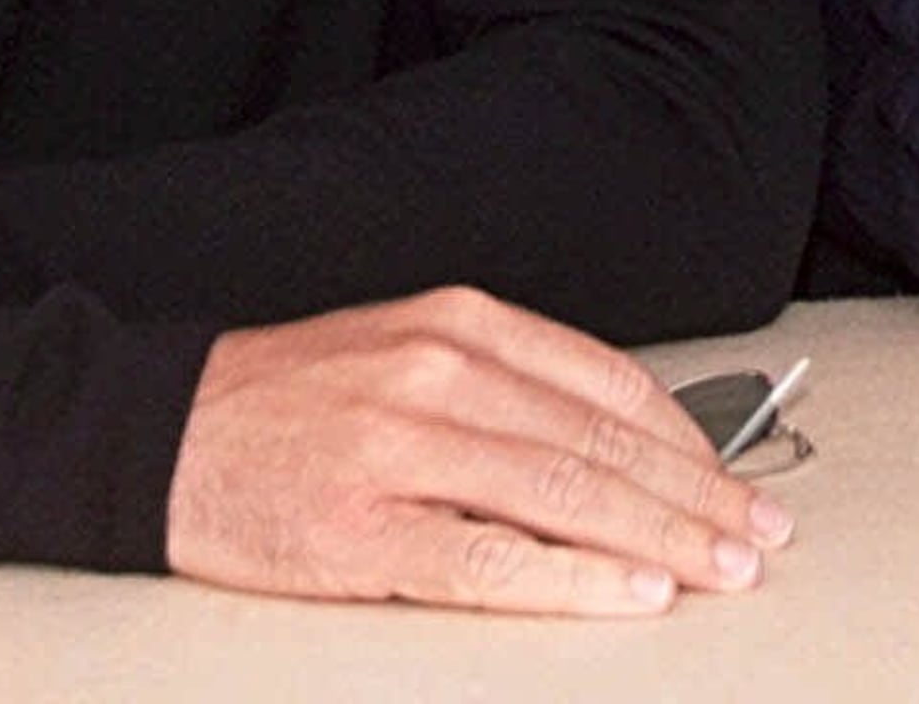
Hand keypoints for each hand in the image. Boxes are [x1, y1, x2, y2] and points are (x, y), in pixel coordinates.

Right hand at [165, 287, 790, 613]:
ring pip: (564, 496)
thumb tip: (615, 443)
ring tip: (722, 571)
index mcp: (458, 325)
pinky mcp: (360, 530)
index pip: (605, 384)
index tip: (741, 480)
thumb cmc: (288, 403)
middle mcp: (439, 374)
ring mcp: (399, 452)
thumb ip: (503, 387)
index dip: (688, 438)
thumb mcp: (404, 354)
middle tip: (762, 538)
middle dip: (697, 497)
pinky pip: (488, 561)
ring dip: (661, 539)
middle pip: (600, 444)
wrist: (156, 429)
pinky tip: (630, 593)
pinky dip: (572, 580)